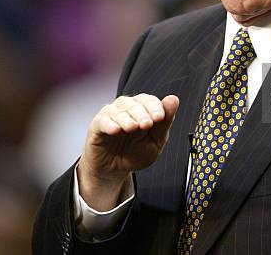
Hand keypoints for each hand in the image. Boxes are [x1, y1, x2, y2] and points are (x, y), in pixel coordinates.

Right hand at [77, 94, 178, 210]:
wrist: (115, 170)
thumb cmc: (135, 153)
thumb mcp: (155, 141)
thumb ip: (165, 122)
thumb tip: (173, 99)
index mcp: (142, 109)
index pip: (149, 101)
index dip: (155, 107)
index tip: (159, 117)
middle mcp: (126, 108)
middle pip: (135, 104)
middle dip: (142, 113)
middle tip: (147, 124)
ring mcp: (111, 115)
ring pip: (119, 110)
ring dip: (127, 118)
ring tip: (132, 128)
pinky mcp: (97, 125)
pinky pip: (102, 121)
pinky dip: (109, 124)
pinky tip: (116, 130)